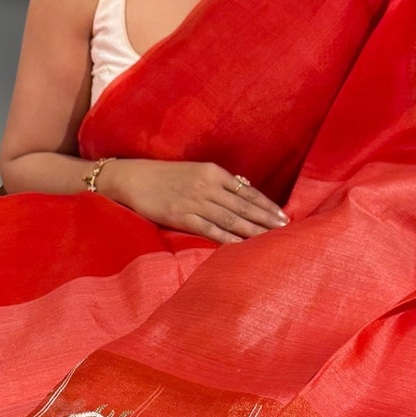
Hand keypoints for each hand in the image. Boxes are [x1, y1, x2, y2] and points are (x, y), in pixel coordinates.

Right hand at [100, 160, 287, 243]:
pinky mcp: (180, 216)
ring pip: (231, 218)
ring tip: (270, 238)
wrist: (130, 178)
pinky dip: (227, 238)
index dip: (266, 204)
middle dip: (266, 218)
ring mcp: (194, 201)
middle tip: (285, 229)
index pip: (247, 190)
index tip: (283, 215)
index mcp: (212, 171)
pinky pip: (209, 229)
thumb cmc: (163, 175)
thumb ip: (217, 182)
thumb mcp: (194, 171)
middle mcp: (207, 185)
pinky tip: (242, 245)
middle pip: (243, 205)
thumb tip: (243, 191)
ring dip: (252, 230)